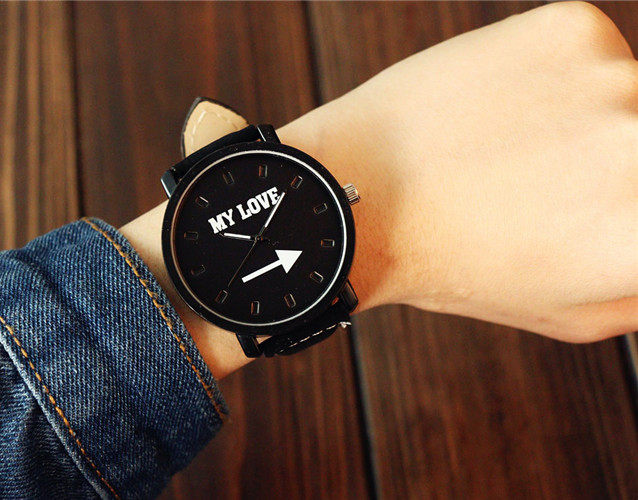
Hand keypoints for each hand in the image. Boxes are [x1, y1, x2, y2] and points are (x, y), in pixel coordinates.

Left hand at [122, 2, 636, 377]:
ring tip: (510, 150)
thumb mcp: (572, 311)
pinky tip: (497, 109)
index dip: (619, 209)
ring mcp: (615, 79)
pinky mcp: (573, 29)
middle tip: (551, 186)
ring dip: (588, 123)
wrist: (359, 191)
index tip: (592, 206)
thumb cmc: (452, 261)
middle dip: (615, 172)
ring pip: (626, 100)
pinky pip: (589, 56)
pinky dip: (555, 80)